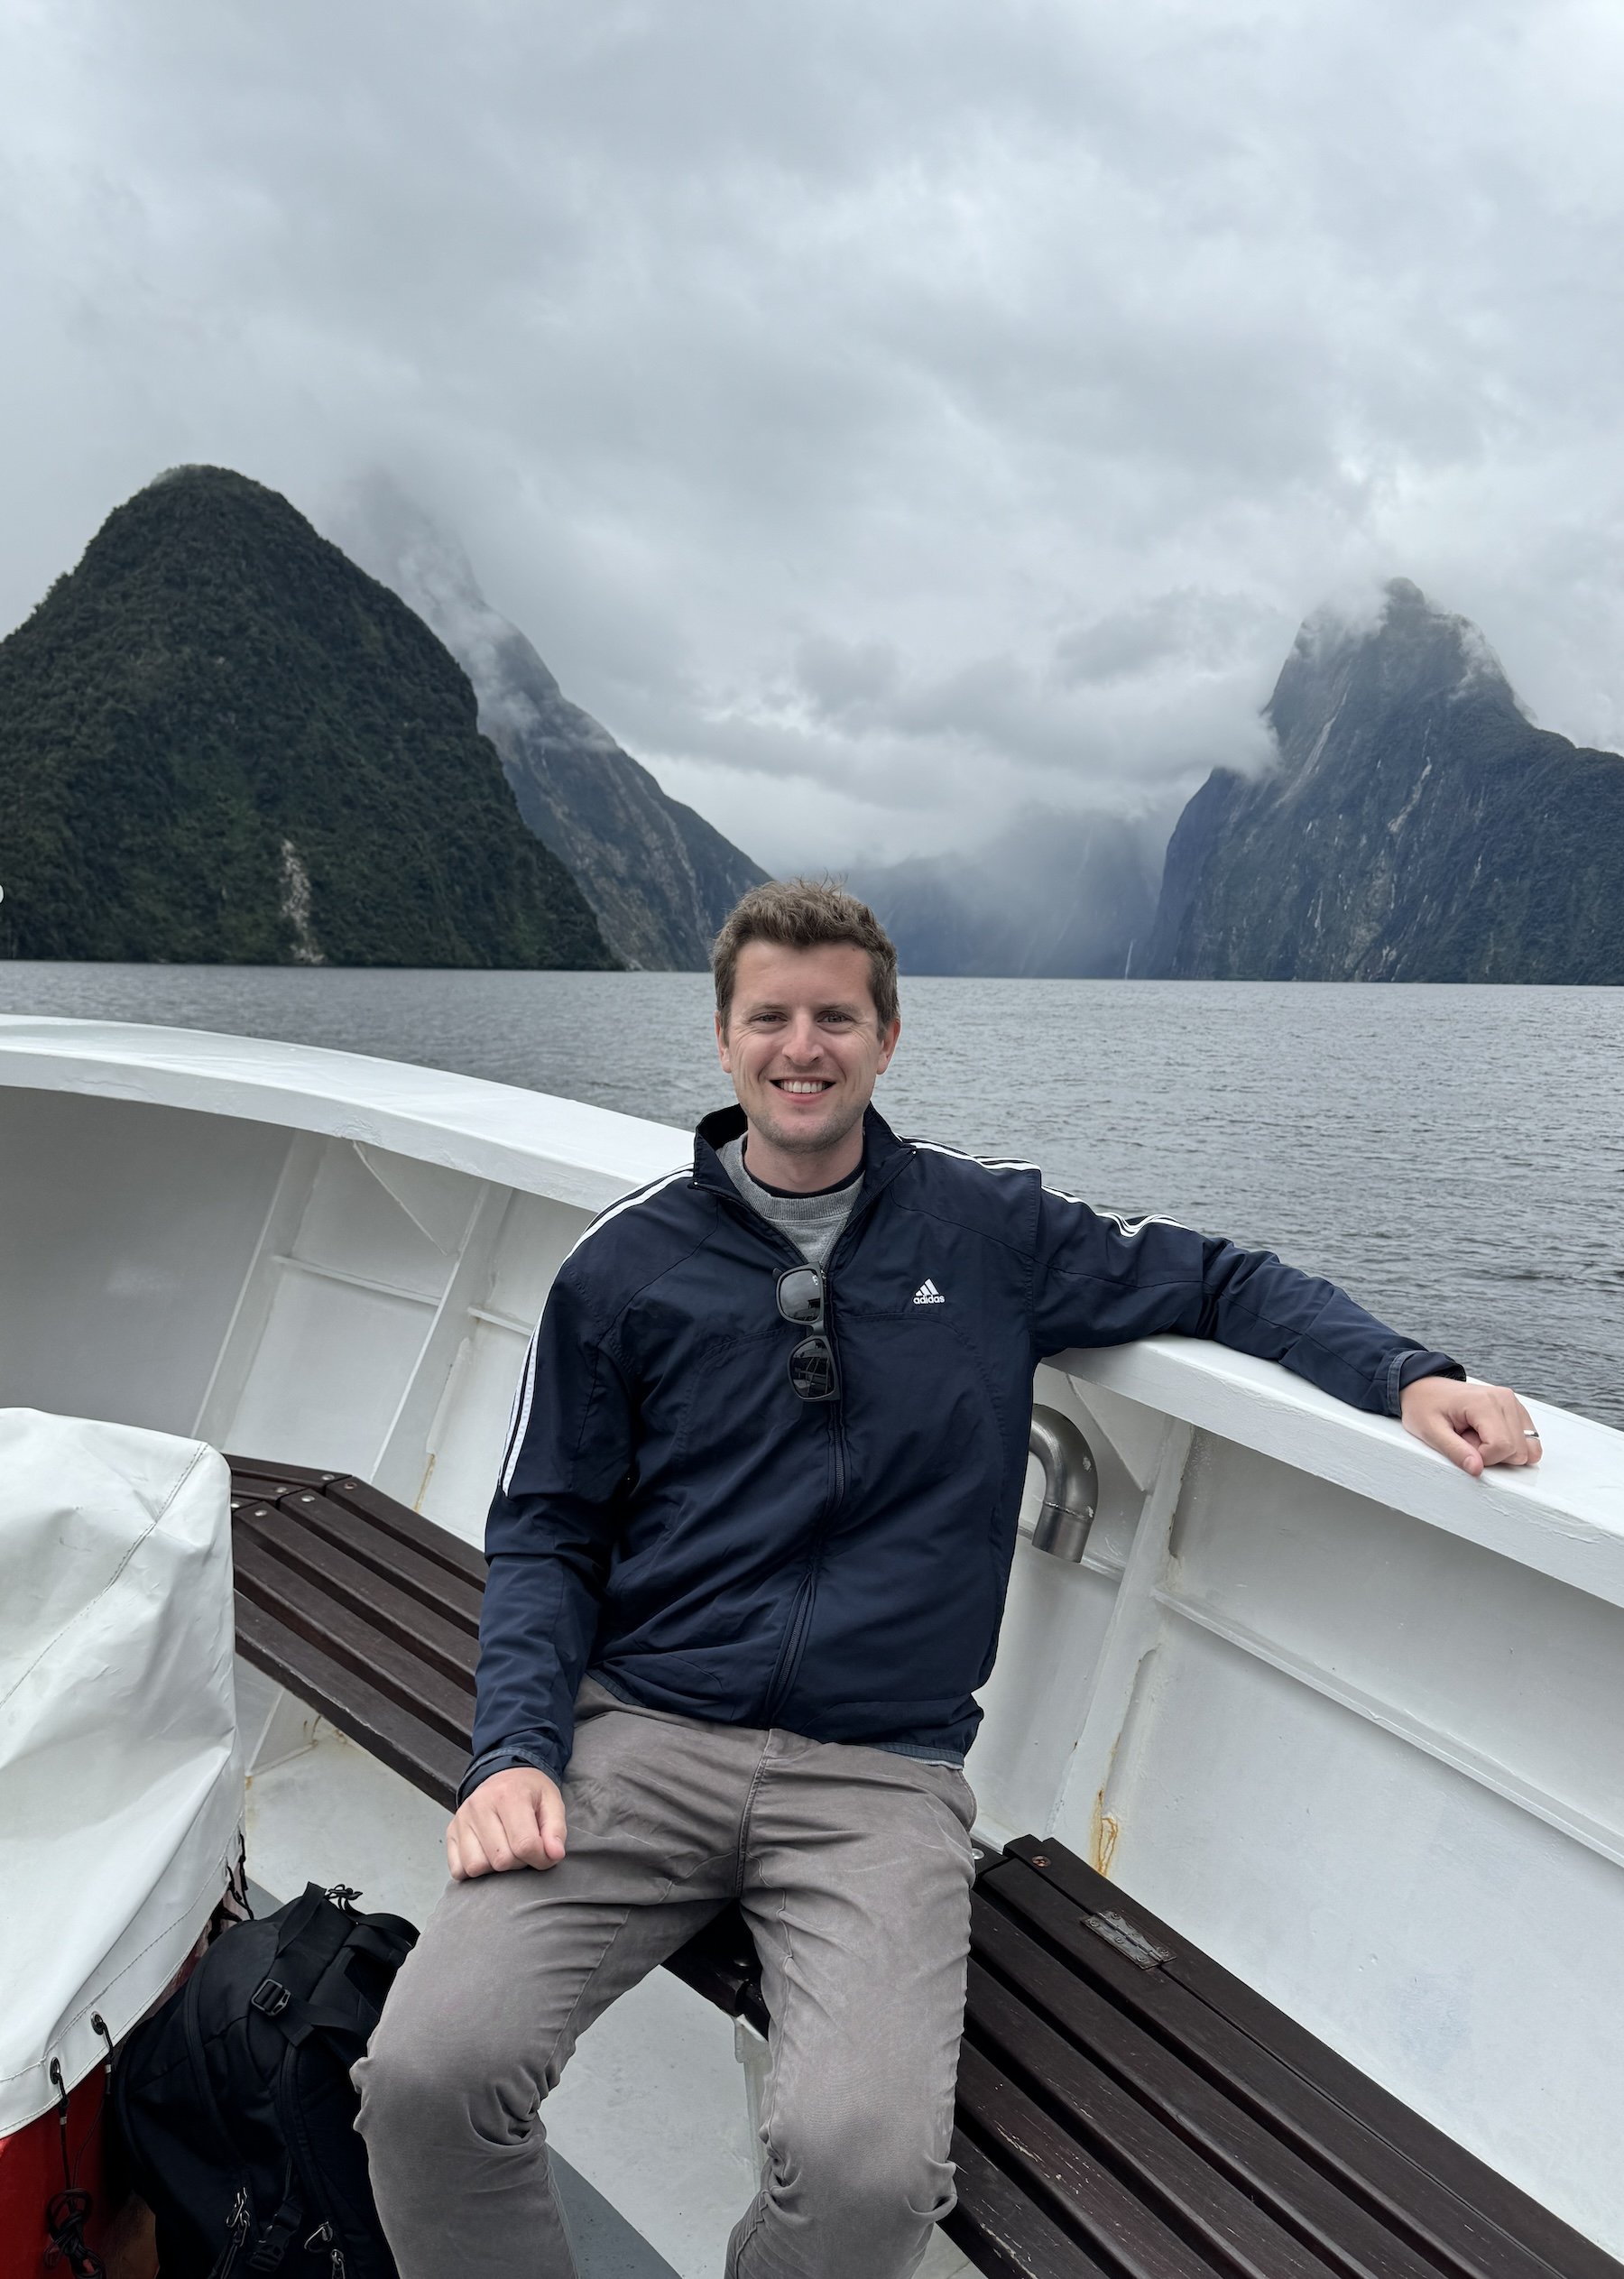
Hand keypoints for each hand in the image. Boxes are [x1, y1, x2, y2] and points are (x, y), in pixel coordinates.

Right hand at [446, 1766, 566, 1879]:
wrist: (503, 1775)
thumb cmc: (529, 1792)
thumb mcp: (552, 1802)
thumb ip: (556, 1829)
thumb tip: (554, 1856)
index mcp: (508, 1795)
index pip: (525, 1845)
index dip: (541, 1858)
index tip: (546, 1855)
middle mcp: (479, 1806)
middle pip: (501, 1860)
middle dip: (519, 1862)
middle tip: (524, 1848)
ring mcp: (461, 1820)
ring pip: (477, 1867)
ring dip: (495, 1869)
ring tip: (505, 1850)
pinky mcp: (450, 1832)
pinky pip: (458, 1870)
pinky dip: (473, 1870)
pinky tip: (487, 1855)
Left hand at [1400, 1376, 1541, 1475]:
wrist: (1425, 1388)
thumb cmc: (1425, 1406)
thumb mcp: (1431, 1432)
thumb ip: (1456, 1452)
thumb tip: (1477, 1469)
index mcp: (1484, 1402)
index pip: (1503, 1446)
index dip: (1483, 1458)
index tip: (1463, 1446)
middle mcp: (1505, 1399)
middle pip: (1519, 1450)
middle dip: (1493, 1455)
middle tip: (1467, 1439)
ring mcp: (1513, 1403)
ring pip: (1528, 1448)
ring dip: (1502, 1451)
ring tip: (1476, 1436)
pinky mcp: (1516, 1410)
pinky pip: (1528, 1440)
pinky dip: (1509, 1445)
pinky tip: (1486, 1435)